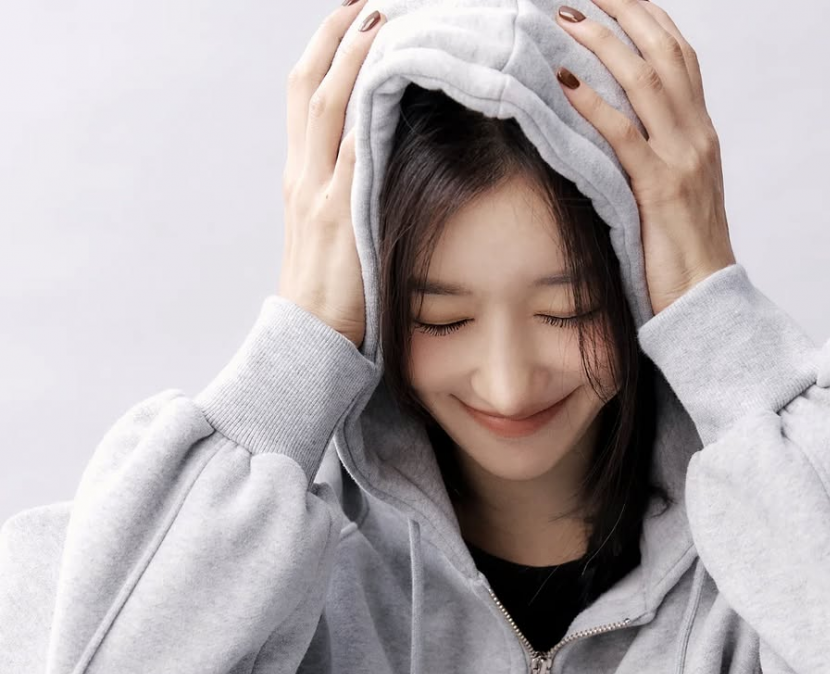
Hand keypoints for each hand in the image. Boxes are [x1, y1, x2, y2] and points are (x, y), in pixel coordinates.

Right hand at [279, 3, 386, 346]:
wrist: (307, 341)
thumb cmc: (326, 299)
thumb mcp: (328, 237)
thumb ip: (343, 199)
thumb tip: (378, 171)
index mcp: (298, 179)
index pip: (304, 98)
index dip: (323, 51)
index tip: (349, 17)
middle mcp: (303, 177)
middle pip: (312, 87)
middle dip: (338, 38)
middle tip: (368, 3)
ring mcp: (320, 195)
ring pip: (331, 108)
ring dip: (356, 60)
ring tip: (384, 22)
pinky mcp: (341, 218)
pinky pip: (353, 155)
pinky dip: (368, 115)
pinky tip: (389, 87)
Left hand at [554, 0, 735, 314]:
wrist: (706, 303)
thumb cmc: (683, 258)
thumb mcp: (676, 197)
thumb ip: (658, 160)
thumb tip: (622, 138)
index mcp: (702, 136)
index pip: (681, 56)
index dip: (648, 19)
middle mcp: (697, 138)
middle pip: (665, 52)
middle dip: (625, 13)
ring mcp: (682, 161)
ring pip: (645, 81)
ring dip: (602, 44)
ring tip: (566, 19)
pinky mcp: (660, 191)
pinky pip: (624, 135)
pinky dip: (593, 105)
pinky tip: (564, 83)